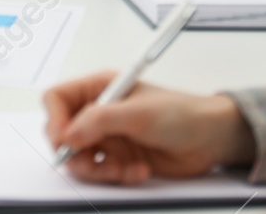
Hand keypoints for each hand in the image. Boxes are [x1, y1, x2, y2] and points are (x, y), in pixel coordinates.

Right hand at [42, 74, 252, 183]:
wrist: (210, 140)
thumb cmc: (181, 113)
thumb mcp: (138, 113)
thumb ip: (100, 121)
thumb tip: (68, 133)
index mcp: (99, 88)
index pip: (58, 99)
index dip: (55, 119)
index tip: (64, 140)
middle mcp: (99, 112)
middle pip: (62, 134)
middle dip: (76, 153)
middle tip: (94, 162)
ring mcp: (108, 137)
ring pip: (79, 159)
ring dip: (98, 169)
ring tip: (122, 169)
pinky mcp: (118, 159)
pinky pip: (101, 173)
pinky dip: (116, 176)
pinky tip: (138, 171)